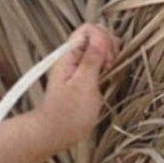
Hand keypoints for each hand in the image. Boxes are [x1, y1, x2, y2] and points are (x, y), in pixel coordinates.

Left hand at [33, 23, 120, 152]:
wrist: (54, 133)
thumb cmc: (68, 113)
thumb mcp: (83, 84)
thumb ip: (91, 59)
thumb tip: (99, 35)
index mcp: (68, 55)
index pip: (88, 29)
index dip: (103, 39)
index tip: (106, 61)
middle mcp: (71, 58)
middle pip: (95, 36)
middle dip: (109, 47)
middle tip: (108, 67)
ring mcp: (77, 67)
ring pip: (98, 49)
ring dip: (109, 57)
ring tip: (108, 73)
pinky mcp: (83, 78)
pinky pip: (98, 63)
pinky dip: (107, 66)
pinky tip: (107, 78)